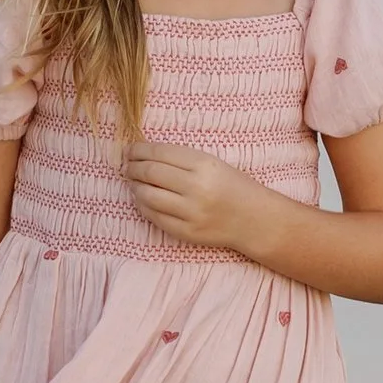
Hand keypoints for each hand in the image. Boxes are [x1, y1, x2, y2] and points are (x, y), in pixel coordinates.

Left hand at [123, 144, 265, 254]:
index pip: (159, 153)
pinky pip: (154, 217)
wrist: (254, 220)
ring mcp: (191, 213)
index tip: (130, 149)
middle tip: (127, 166)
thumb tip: (142, 155)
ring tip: (134, 182)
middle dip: (133, 167)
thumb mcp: (212, 163)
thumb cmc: (232, 186)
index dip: (139, 150)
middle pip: (150, 173)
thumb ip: (180, 159)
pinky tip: (144, 199)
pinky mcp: (186, 232)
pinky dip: (143, 205)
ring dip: (135, 187)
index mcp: (204, 165)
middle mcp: (196, 188)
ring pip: (147, 196)